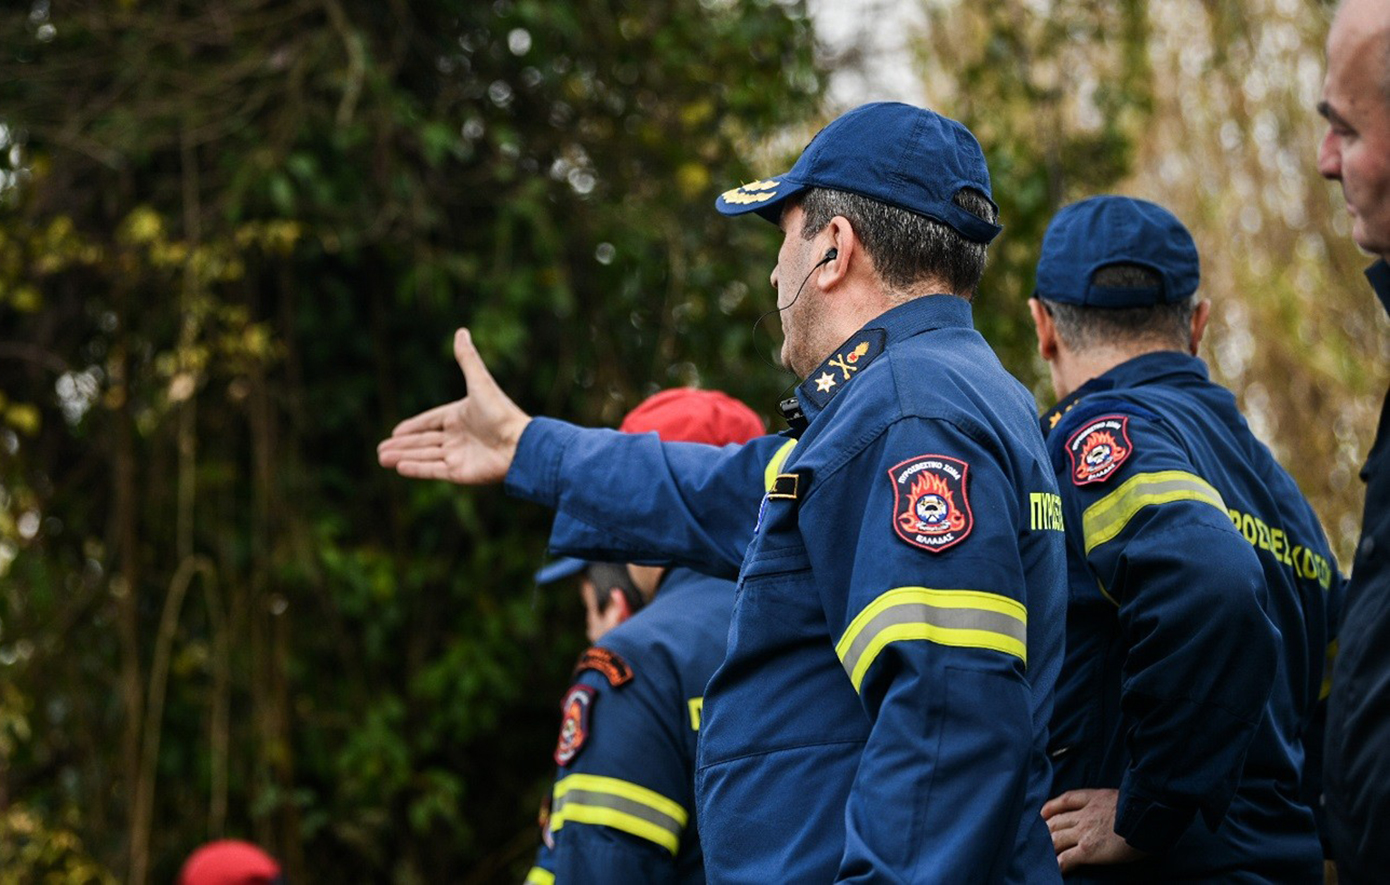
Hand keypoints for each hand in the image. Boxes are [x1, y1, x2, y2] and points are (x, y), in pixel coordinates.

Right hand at [377, 328, 530, 484]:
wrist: (519, 443)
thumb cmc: (501, 412)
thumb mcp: (479, 382)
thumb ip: (468, 359)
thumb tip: (461, 331)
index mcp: (460, 416)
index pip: (430, 422)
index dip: (413, 426)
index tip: (395, 432)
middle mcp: (458, 437)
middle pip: (424, 441)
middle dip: (402, 445)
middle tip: (381, 450)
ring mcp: (459, 456)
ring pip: (425, 456)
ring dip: (404, 457)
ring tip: (382, 458)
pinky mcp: (461, 473)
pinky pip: (434, 470)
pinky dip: (417, 469)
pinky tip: (400, 468)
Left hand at [1041, 788, 1145, 872]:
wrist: (1149, 817)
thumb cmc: (1145, 809)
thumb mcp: (1123, 797)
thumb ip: (1111, 803)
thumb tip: (1114, 811)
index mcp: (1094, 798)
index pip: (1066, 800)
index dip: (1052, 807)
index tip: (1043, 813)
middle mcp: (1084, 814)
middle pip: (1056, 821)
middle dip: (1044, 829)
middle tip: (1036, 838)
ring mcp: (1084, 832)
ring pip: (1055, 838)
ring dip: (1047, 846)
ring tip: (1040, 854)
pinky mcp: (1088, 850)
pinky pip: (1066, 858)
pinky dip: (1057, 864)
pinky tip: (1054, 869)